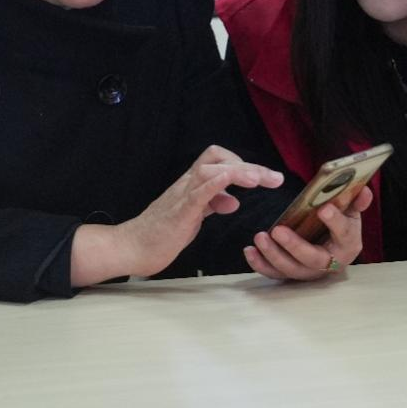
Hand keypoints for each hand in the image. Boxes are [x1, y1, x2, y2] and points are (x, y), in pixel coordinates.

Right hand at [71, 145, 282, 285]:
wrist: (132, 248)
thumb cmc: (160, 234)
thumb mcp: (193, 216)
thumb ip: (211, 204)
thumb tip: (232, 201)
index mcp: (192, 185)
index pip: (219, 160)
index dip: (243, 165)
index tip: (265, 179)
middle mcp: (187, 184)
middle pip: (219, 159)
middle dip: (250, 166)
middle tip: (274, 178)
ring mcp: (182, 196)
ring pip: (211, 169)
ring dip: (239, 171)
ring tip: (259, 180)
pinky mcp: (179, 211)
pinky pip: (199, 190)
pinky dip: (216, 182)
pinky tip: (231, 179)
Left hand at [243, 185, 371, 280]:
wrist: (333, 248)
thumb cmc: (341, 225)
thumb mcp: (351, 212)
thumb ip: (356, 201)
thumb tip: (364, 189)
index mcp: (348, 243)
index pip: (344, 234)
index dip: (335, 222)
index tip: (324, 208)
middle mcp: (330, 263)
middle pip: (312, 259)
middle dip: (294, 246)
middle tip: (277, 230)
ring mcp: (309, 271)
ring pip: (291, 269)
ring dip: (273, 255)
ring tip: (260, 237)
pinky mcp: (292, 274)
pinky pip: (275, 273)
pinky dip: (261, 264)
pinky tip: (249, 251)